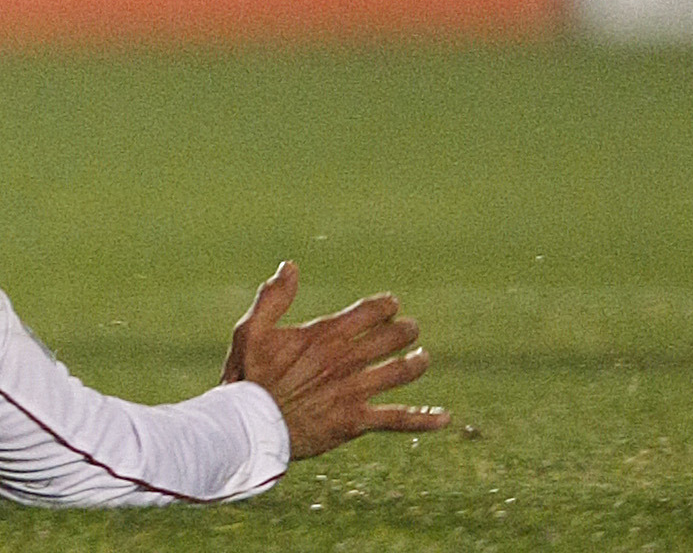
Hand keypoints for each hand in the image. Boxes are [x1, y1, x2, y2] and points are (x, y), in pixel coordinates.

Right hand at [221, 261, 447, 459]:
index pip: (368, 312)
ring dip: (416, 363)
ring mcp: (355, 390)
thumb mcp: (251, 329)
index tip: (391, 304)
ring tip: (423, 357)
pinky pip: (399, 419)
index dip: (385, 306)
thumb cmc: (249, 376)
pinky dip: (424, 419)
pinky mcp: (358, 420)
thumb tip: (290, 266)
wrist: (253, 425)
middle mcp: (346, 360)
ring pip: (400, 372)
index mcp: (325, 335)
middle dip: (405, 330)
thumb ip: (273, 297)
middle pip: (390, 338)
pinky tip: (443, 418)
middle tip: (410, 328)